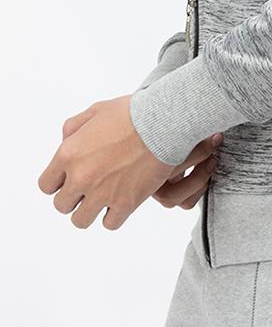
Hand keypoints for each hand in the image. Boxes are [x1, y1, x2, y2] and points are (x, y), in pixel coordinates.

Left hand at [37, 95, 223, 229]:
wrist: (163, 122)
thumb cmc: (133, 112)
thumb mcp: (98, 109)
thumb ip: (75, 126)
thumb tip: (65, 141)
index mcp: (69, 154)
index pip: (46, 185)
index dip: (58, 183)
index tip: (69, 180)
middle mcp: (80, 177)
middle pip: (62, 206)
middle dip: (74, 197)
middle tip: (90, 187)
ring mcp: (102, 193)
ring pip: (80, 221)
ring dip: (90, 210)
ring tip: (104, 198)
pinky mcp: (124, 204)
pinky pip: (109, 224)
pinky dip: (114, 215)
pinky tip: (121, 201)